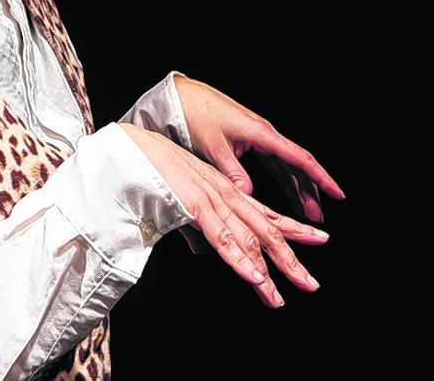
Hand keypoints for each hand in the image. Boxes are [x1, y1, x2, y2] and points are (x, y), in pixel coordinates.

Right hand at [117, 122, 327, 307]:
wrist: (127, 149)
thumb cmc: (148, 173)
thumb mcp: (176, 205)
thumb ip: (192, 228)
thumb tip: (201, 251)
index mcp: (221, 190)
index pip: (264, 212)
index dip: (292, 227)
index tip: (319, 239)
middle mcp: (223, 193)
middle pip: (265, 230)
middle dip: (290, 259)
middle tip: (311, 284)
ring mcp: (211, 198)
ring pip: (247, 238)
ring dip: (267, 271)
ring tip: (280, 298)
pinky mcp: (194, 204)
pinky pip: (222, 236)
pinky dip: (239, 259)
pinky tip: (254, 278)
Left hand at [173, 74, 345, 222]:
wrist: (183, 96)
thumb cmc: (195, 115)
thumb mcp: (213, 146)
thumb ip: (232, 171)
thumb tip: (248, 195)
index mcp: (261, 134)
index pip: (299, 158)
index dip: (320, 178)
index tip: (337, 193)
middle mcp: (264, 134)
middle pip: (296, 166)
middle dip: (310, 191)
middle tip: (318, 217)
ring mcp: (258, 137)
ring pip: (285, 166)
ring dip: (297, 188)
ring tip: (307, 212)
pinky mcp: (248, 140)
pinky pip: (272, 162)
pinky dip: (282, 179)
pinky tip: (288, 192)